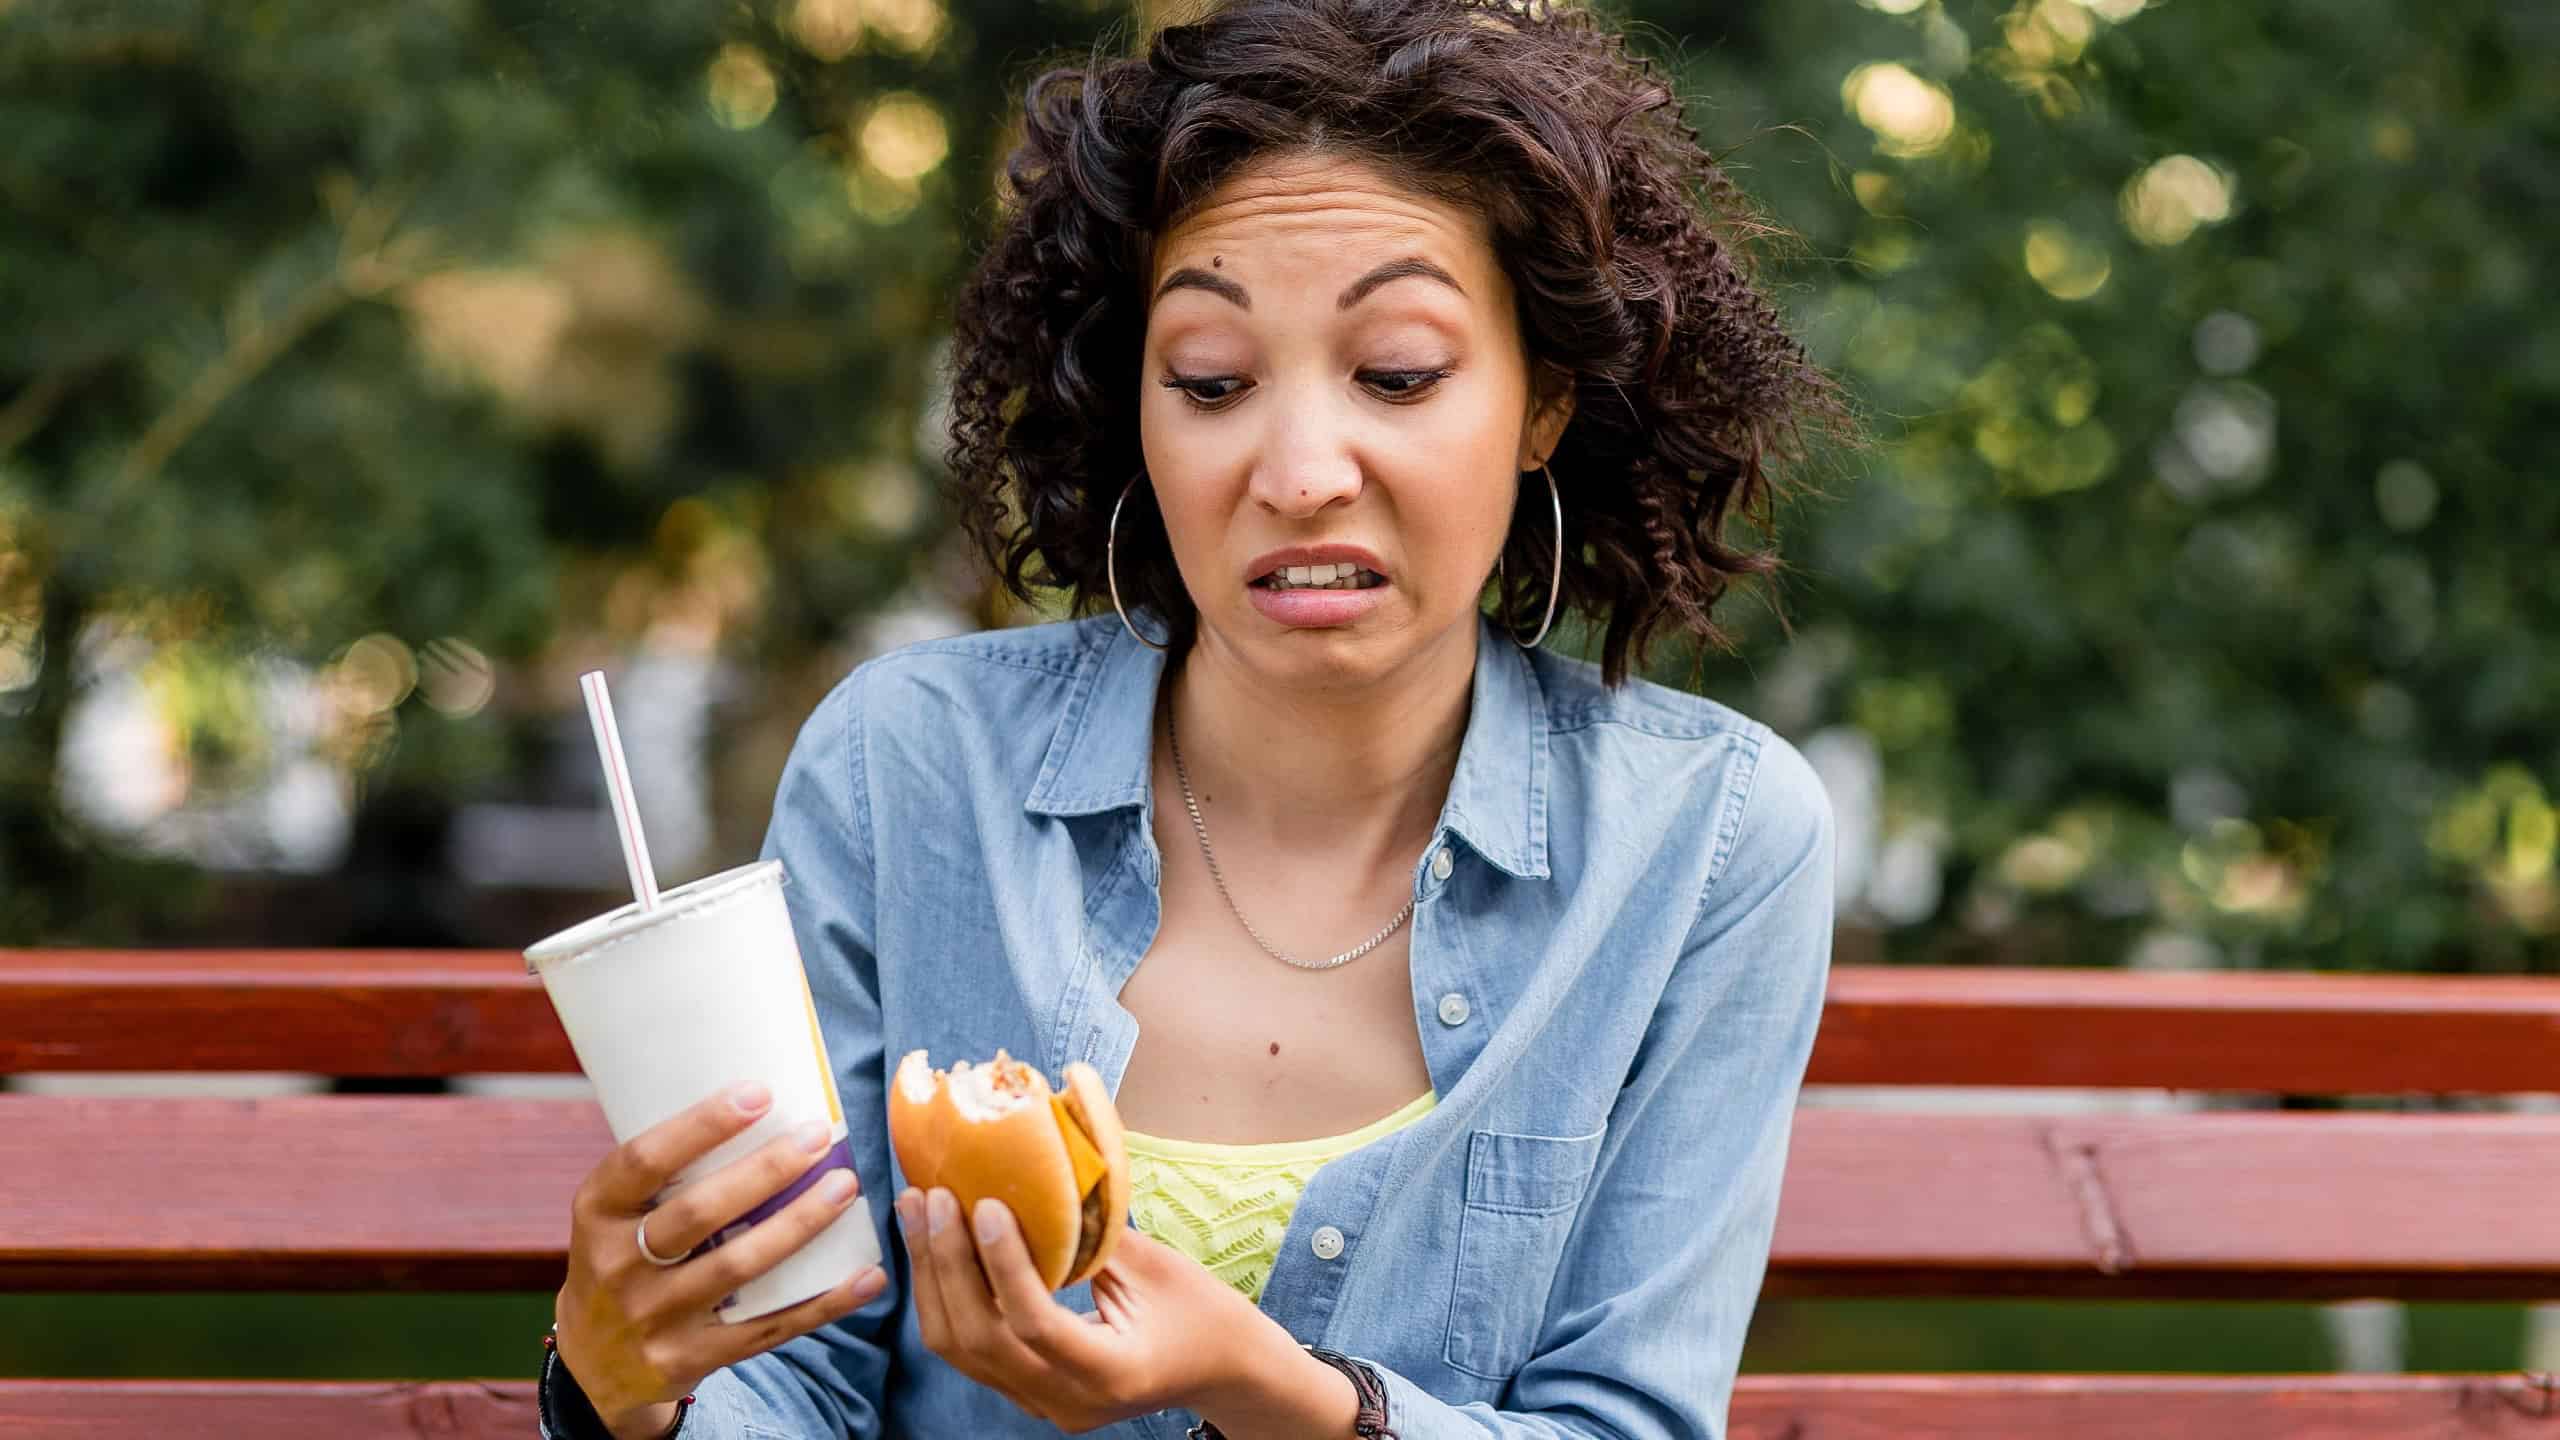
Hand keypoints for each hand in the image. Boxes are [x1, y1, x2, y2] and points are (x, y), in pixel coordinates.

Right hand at [555, 1083, 889, 1436]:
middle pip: (698, 1212)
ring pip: (737, 1267)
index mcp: (596, 1212)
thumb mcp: (616, 1214)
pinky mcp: (687, 1359)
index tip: (759, 1094)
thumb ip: (666, 1172)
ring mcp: (652, 1317)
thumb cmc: (625, 1258)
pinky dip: (822, 1303)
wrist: (596, 1365)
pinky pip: (766, 1328)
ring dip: (798, 1226)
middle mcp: (617, 1265)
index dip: (700, 1125)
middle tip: (817, 1135)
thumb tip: (760, 1101)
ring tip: (844, 1187)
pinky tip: (867, 1276)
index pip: (642, 1160)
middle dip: (765, 1170)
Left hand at [897, 1185, 1290, 1431]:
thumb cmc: (1203, 1313)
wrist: (1220, 1371)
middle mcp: (1067, 1401)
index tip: (985, 1203)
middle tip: (931, 1196)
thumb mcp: (1159, 1266)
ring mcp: (1043, 1404)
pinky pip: (969, 1348)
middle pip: (980, 1340)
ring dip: (932, 1277)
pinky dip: (946, 1294)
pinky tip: (935, 1243)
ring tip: (917, 1210)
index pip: (1035, 1324)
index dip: (1003, 1264)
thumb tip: (1040, 1171)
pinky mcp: (1027, 1392)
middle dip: (946, 1264)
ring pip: (960, 1349)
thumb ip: (1094, 1232)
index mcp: (1110, 1373)